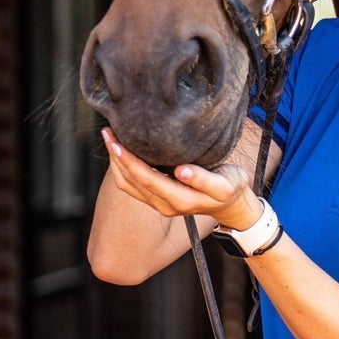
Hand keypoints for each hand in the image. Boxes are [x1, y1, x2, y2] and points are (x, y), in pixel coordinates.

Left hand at [102, 127, 264, 231]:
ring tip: (110, 139)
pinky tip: (121, 152)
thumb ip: (203, 179)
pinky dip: (122, 169)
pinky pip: (132, 186)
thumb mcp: (225, 184)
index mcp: (179, 199)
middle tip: (107, 133)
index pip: (146, 179)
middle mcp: (164, 204)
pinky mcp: (157, 199)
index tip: (117, 142)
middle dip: (116, 158)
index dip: (129, 161)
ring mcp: (159, 203)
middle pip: (131, 181)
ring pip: (127, 185)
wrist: (231, 205)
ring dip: (116, 163)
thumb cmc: (230, 188)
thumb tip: (181, 171)